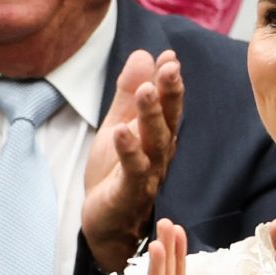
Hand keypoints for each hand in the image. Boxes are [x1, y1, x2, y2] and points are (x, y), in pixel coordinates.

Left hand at [82, 48, 182, 273]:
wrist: (105, 222)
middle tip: (169, 66)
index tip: (170, 56)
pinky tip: (121, 131)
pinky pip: (133, 171)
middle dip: (170, 93)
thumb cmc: (115, 173)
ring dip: (151, 116)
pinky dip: (128, 150)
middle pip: (169, 121)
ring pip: (154, 143)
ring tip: (145, 90)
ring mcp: (148, 174)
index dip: (170, 82)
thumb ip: (128, 93)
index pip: (169, 105)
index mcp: (158, 136)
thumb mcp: (119, 125)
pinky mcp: (130, 193)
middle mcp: (159, 154)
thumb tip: (145, 53)